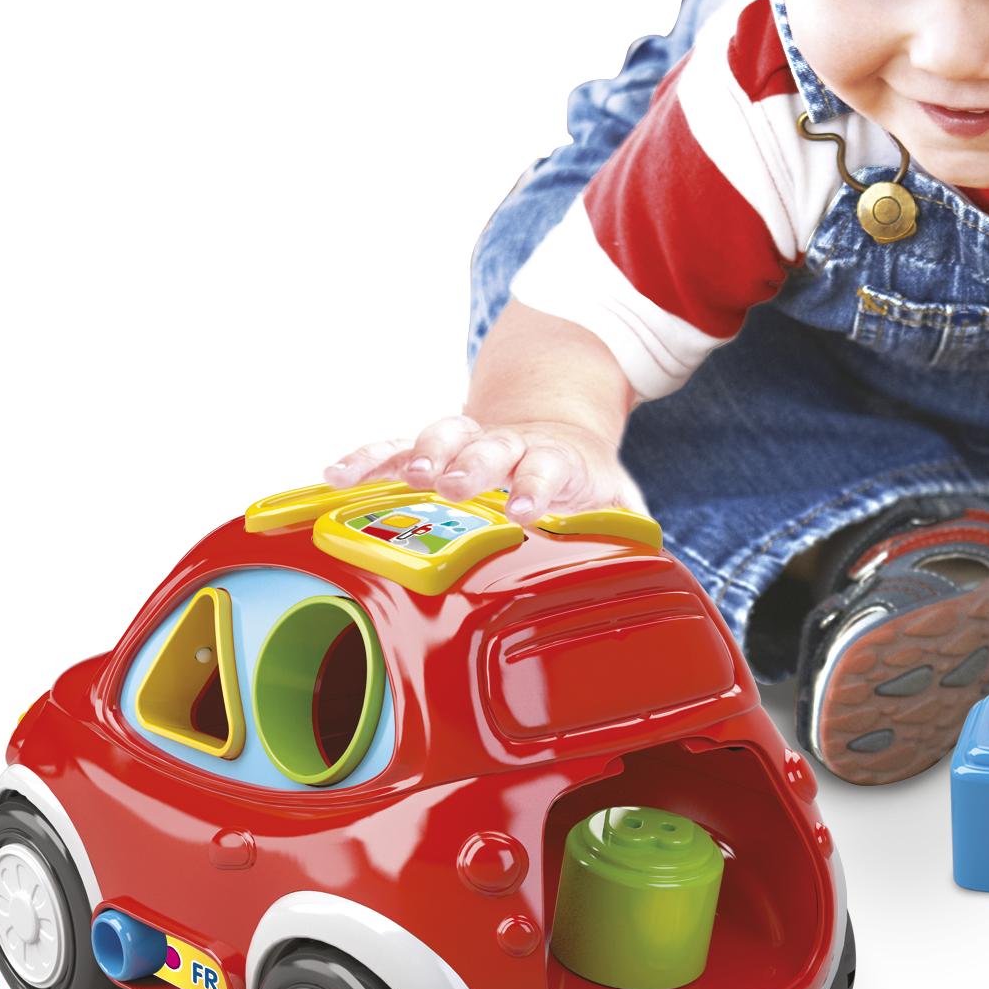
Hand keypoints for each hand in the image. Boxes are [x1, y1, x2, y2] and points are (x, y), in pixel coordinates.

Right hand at [322, 413, 644, 522]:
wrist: (548, 416)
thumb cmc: (575, 476)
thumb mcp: (611, 497)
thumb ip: (626, 529)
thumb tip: (653, 572)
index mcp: (553, 460)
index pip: (546, 468)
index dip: (537, 486)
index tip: (527, 509)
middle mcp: (506, 446)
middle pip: (488, 448)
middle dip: (471, 465)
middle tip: (455, 486)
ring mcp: (466, 443)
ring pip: (440, 436)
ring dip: (420, 455)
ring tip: (401, 475)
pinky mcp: (429, 448)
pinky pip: (392, 449)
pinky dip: (365, 460)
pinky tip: (336, 476)